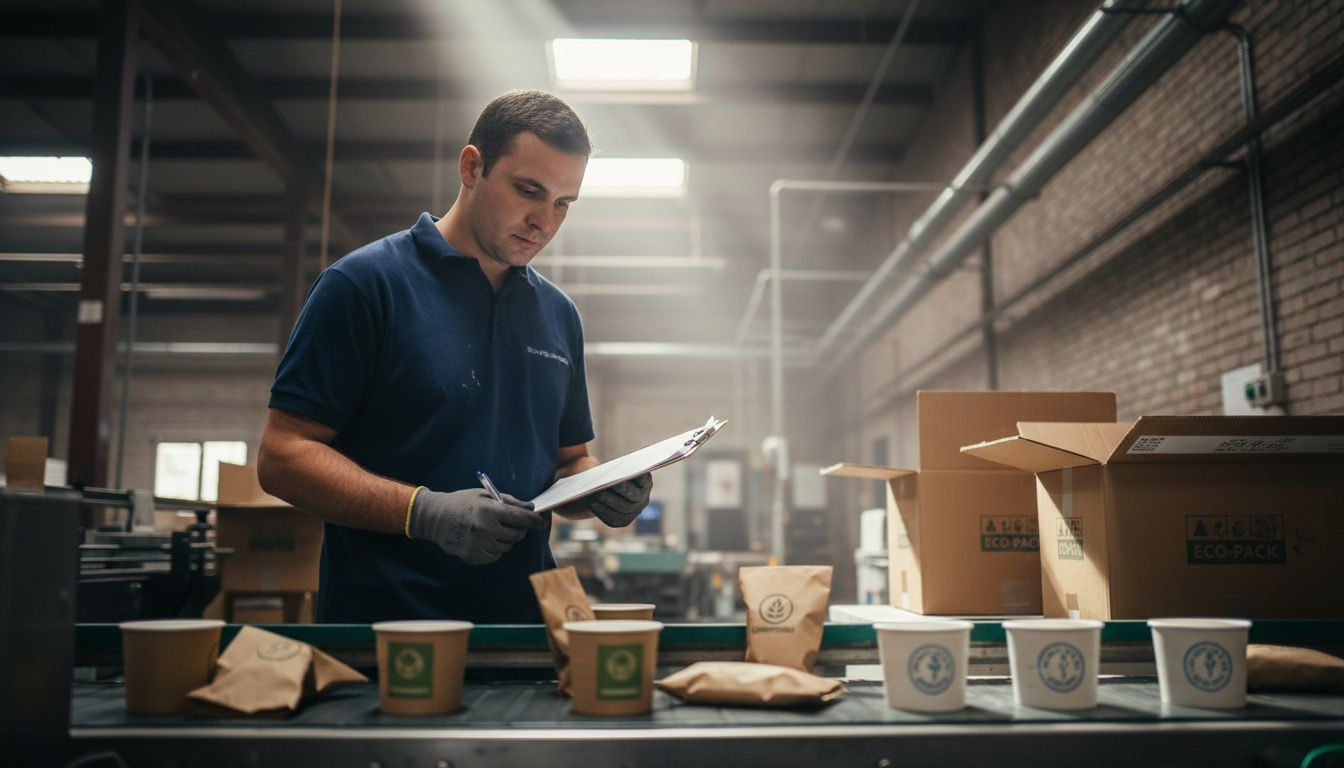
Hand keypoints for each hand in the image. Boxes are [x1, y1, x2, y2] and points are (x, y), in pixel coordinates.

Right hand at [409, 488, 545, 564]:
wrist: (434, 518)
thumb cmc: (462, 503)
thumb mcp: (484, 495)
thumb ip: (509, 501)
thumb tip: (531, 507)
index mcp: (489, 510)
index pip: (521, 517)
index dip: (534, 520)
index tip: (541, 522)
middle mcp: (486, 528)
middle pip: (516, 534)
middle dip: (519, 529)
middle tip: (512, 524)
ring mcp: (479, 544)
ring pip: (507, 546)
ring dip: (505, 539)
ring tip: (492, 530)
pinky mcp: (473, 556)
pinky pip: (495, 556)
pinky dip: (495, 549)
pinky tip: (484, 539)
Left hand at [588, 473, 652, 527]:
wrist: (611, 493)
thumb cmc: (615, 475)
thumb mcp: (620, 470)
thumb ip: (620, 469)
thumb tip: (612, 471)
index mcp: (646, 484)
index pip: (643, 480)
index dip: (635, 476)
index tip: (625, 470)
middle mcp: (643, 500)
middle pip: (634, 496)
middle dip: (621, 489)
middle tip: (608, 483)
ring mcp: (635, 513)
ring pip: (623, 509)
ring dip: (610, 501)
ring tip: (597, 494)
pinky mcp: (623, 522)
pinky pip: (614, 518)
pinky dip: (603, 511)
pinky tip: (593, 503)